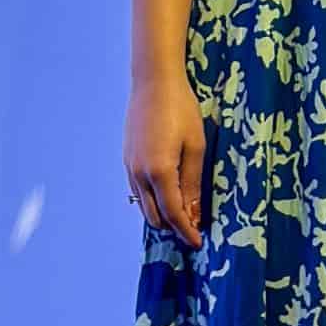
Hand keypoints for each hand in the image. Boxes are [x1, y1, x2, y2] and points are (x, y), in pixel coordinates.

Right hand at [123, 69, 205, 248]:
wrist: (154, 82)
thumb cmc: (181, 110)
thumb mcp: (196, 147)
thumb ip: (192, 183)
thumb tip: (193, 213)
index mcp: (159, 172)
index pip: (173, 214)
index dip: (186, 231)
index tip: (198, 243)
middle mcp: (139, 174)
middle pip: (154, 216)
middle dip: (173, 227)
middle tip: (193, 228)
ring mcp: (130, 167)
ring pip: (143, 205)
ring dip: (161, 214)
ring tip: (182, 214)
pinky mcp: (127, 159)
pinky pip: (137, 190)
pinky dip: (151, 200)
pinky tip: (166, 194)